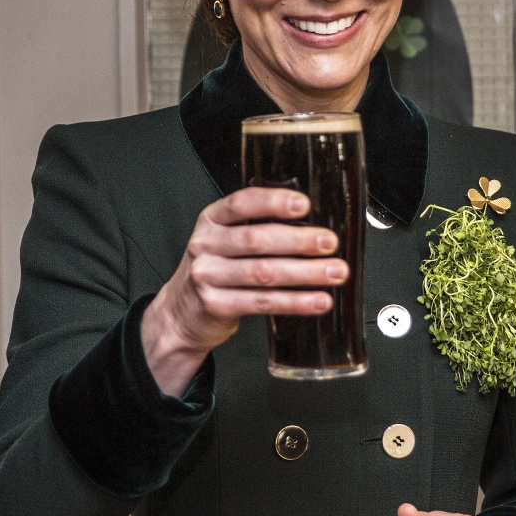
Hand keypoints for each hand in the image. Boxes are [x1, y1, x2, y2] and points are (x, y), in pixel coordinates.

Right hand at [141, 187, 347, 396]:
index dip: (273, 202)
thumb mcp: (224, 240)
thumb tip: (313, 226)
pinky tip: (318, 300)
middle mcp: (206, 245)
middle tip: (329, 242)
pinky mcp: (217, 305)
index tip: (304, 205)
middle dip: (299, 240)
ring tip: (334, 272)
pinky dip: (296, 302)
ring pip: (264, 273)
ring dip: (305, 273)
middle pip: (256, 239)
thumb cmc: (215, 270)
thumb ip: (256, 228)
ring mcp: (208, 276)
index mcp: (212, 220)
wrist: (181, 313)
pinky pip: (263, 302)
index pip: (241, 203)